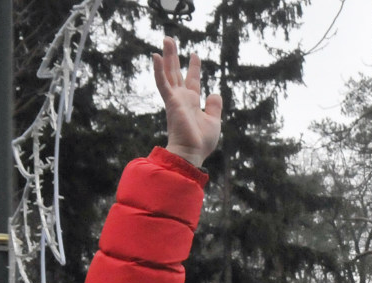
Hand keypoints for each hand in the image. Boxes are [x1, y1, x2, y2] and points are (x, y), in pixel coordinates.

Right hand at [152, 36, 222, 167]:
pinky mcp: (171, 102)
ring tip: (166, 39)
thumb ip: (214, 106)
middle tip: (169, 39)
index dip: (193, 67)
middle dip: (174, 56)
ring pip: (169, 72)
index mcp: (191, 102)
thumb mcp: (213, 121)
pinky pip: (162, 83)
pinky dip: (158, 70)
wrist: (192, 152)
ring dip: (167, 56)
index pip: (192, 80)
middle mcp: (181, 98)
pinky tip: (156, 56)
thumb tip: (215, 93)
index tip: (194, 55)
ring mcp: (175, 99)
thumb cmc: (201, 141)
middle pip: (176, 72)